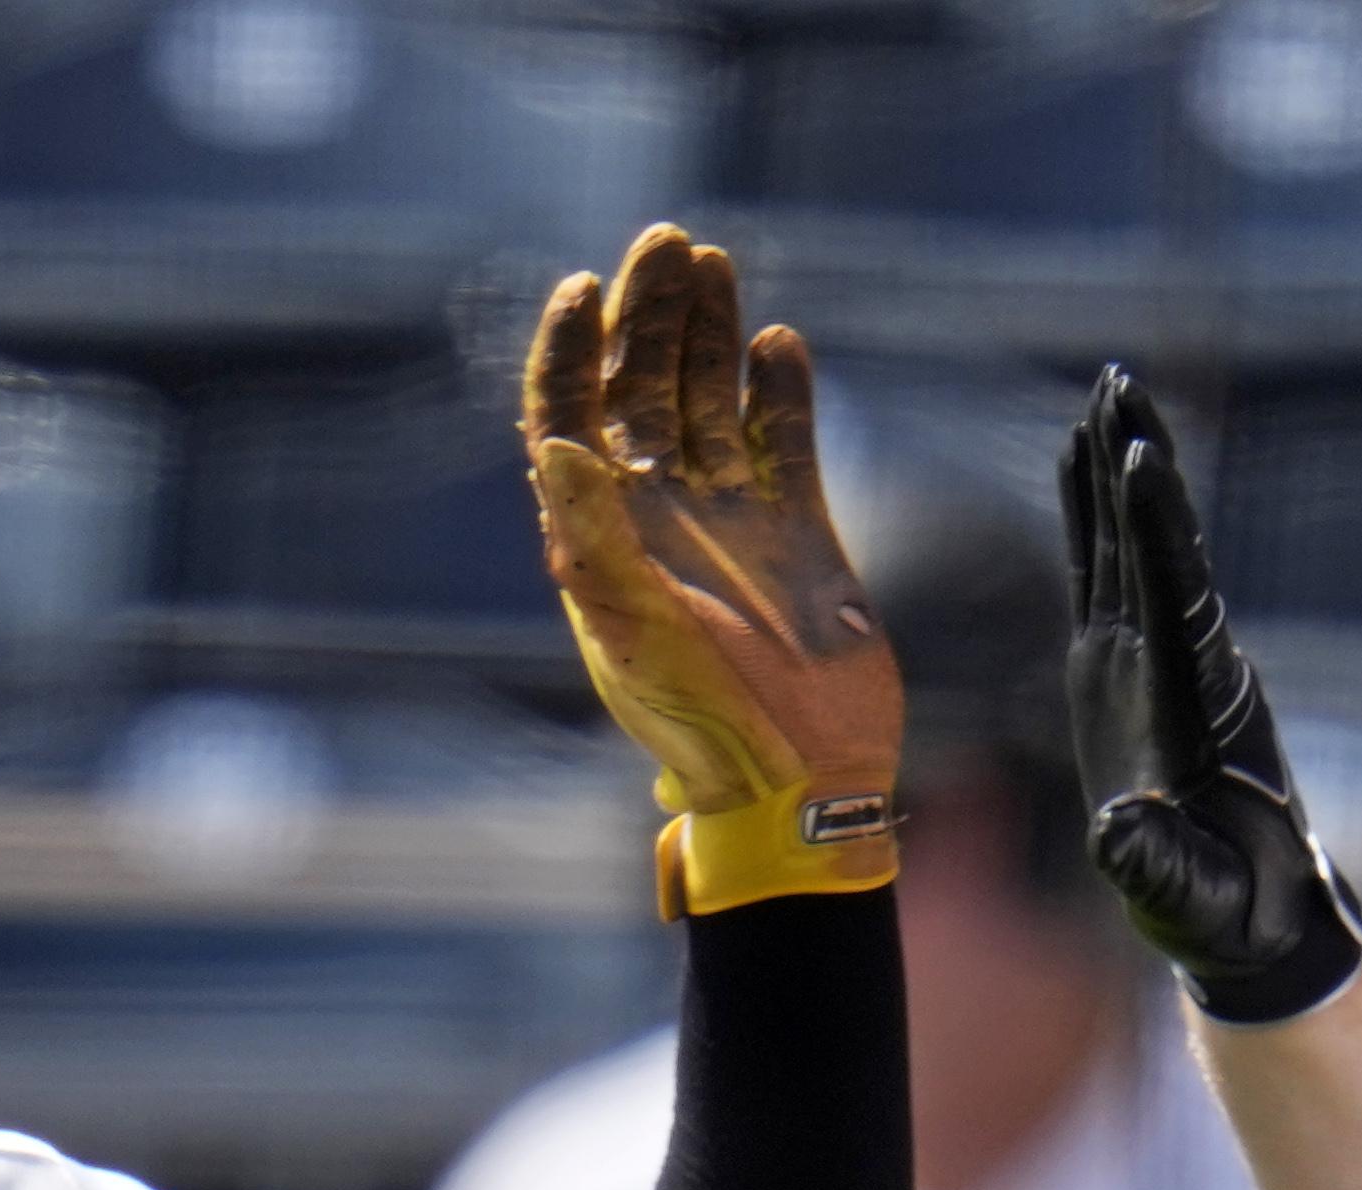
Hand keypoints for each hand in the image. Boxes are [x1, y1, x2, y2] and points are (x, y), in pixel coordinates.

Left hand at [523, 226, 902, 919]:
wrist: (802, 774)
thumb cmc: (704, 720)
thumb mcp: (636, 630)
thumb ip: (594, 537)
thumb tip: (559, 440)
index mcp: (600, 537)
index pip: (566, 417)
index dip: (568, 350)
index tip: (581, 287)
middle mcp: (657, 516)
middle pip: (640, 386)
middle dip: (649, 313)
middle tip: (667, 243)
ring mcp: (728, 518)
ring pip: (708, 398)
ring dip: (708, 331)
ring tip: (714, 262)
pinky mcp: (797, 529)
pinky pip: (782, 439)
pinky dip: (780, 391)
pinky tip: (777, 345)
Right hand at [1058, 365, 1361, 1024]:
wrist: (1255, 921)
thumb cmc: (1225, 916)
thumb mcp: (1189, 904)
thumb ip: (1157, 871)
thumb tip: (1119, 834)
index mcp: (1199, 702)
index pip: (1175, 594)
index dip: (1157, 527)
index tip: (1143, 454)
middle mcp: (1180, 663)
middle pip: (1155, 543)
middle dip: (1136, 463)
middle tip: (1118, 383)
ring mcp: (1154, 663)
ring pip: (1132, 547)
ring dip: (1115, 472)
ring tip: (1102, 398)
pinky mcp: (1130, 676)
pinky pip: (1108, 578)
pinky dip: (1094, 520)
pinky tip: (1082, 472)